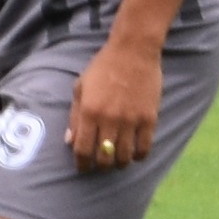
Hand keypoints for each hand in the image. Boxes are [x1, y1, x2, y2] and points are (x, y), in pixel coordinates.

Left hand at [66, 36, 164, 175]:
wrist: (133, 51)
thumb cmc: (103, 67)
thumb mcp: (80, 87)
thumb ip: (74, 116)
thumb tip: (69, 142)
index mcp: (89, 112)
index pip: (82, 150)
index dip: (81, 164)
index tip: (82, 168)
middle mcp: (109, 119)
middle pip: (104, 158)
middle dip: (100, 166)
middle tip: (101, 165)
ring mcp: (131, 120)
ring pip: (124, 157)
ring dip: (119, 163)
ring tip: (117, 160)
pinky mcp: (149, 118)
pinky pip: (144, 148)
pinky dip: (138, 156)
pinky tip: (134, 154)